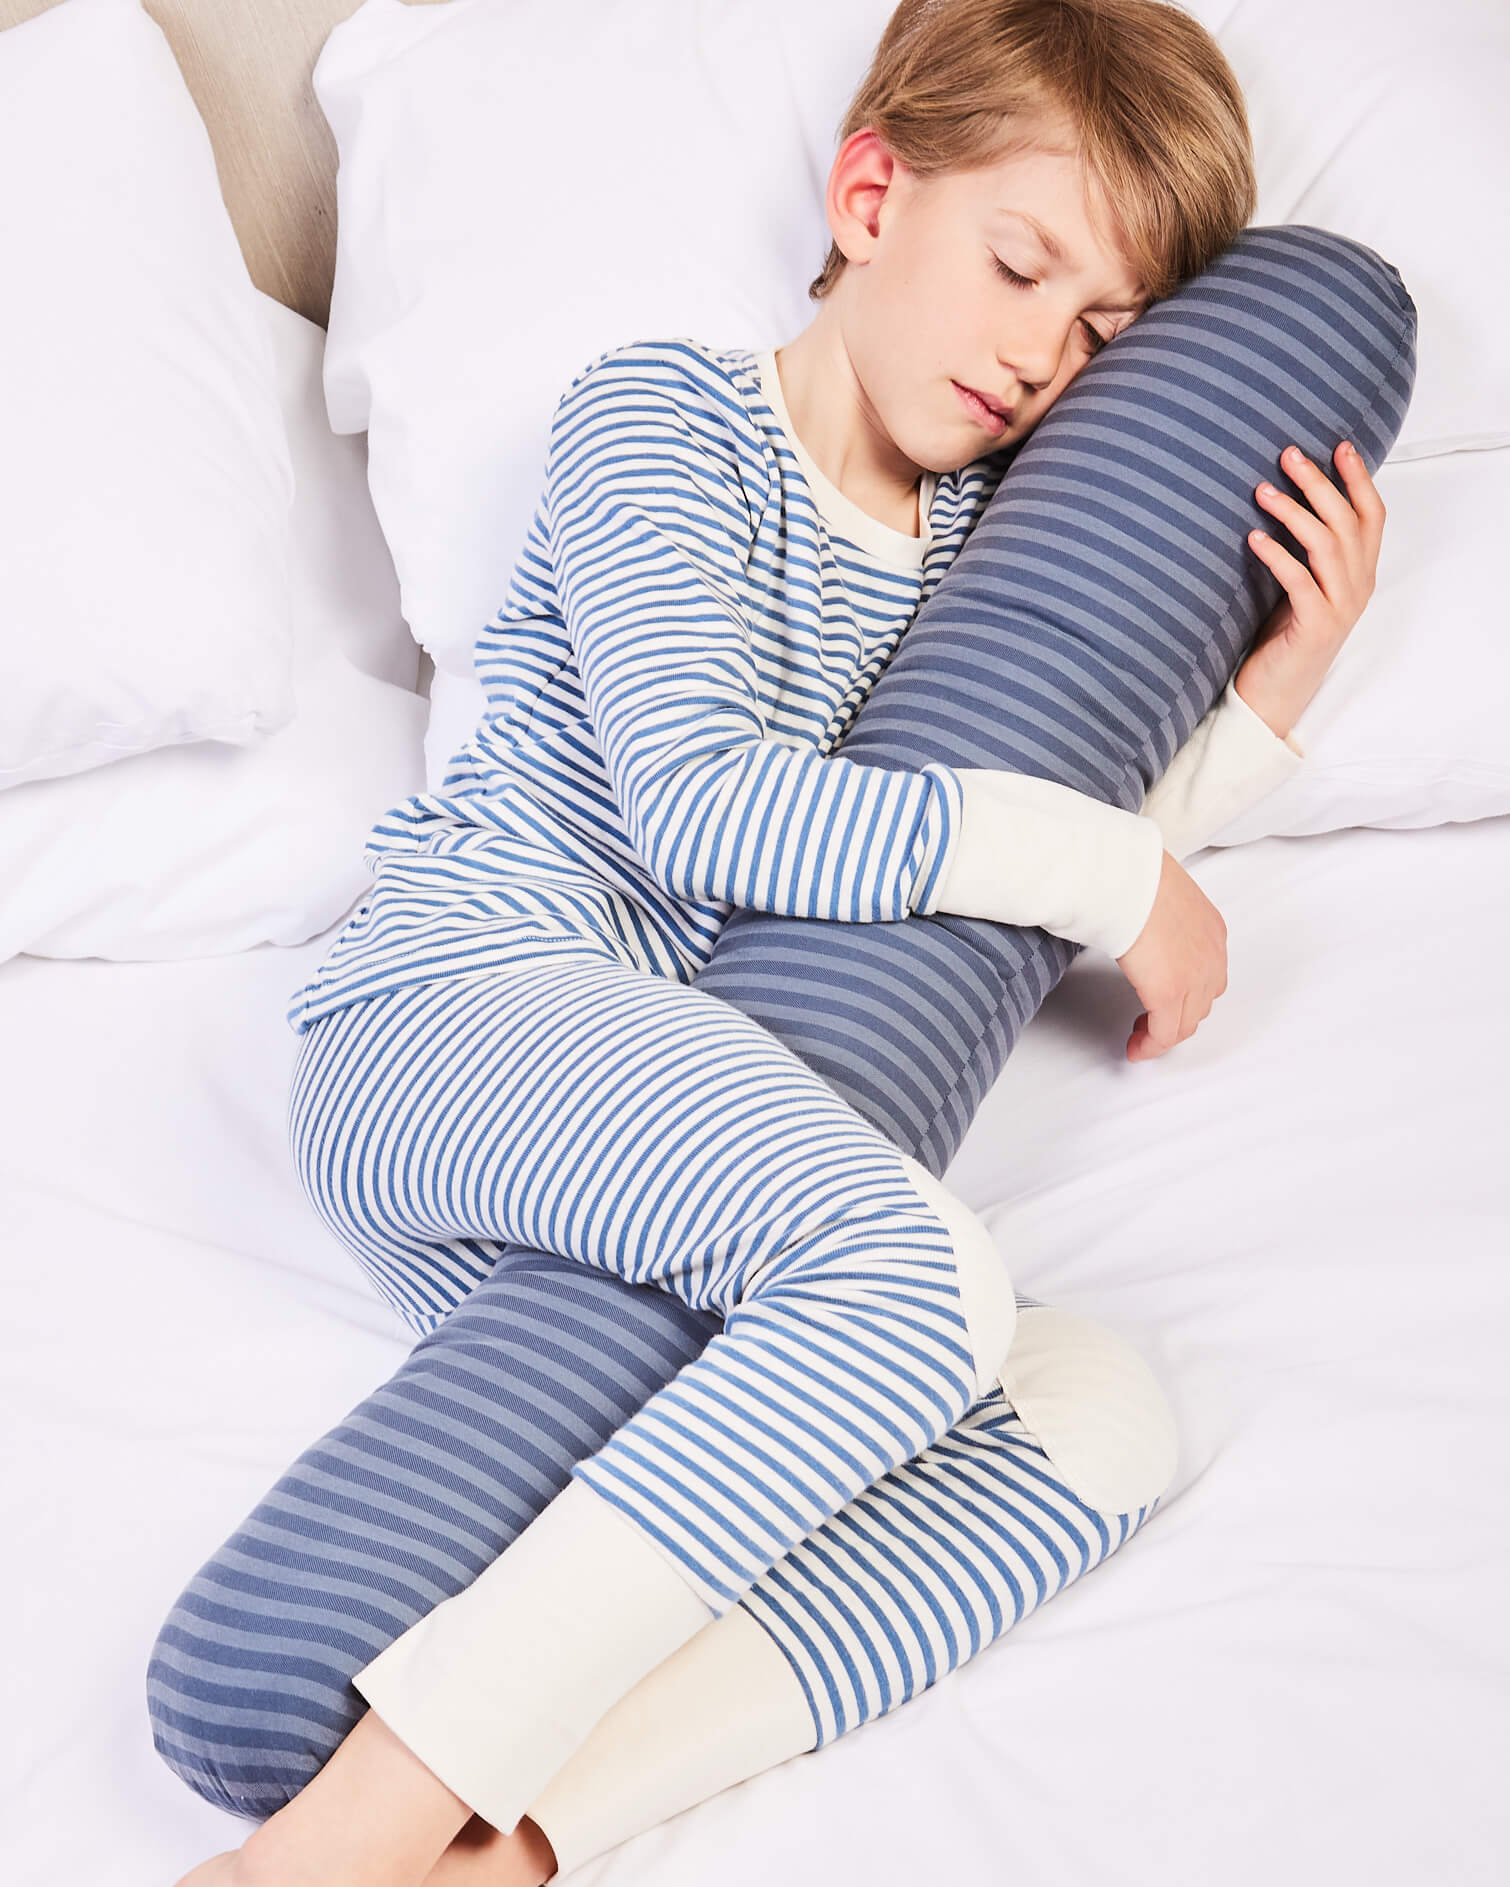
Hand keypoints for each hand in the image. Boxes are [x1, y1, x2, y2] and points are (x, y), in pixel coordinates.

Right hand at [1115, 850, 1227, 1061]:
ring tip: (1142, 1037)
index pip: (1209, 975)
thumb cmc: (1133, 876)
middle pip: (1202, 1004)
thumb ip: (1159, 915)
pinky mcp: (1168, 994)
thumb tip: (1137, 921)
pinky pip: (1165, 1034)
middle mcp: (1211, 956)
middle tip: (1151, 1023)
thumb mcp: (1160, 895)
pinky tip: (1136, 1049)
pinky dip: (1151, 1046)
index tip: (1164, 1000)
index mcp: (1211, 929)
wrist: (1126, 878)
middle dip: (1177, 1018)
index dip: (1187, 994)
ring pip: (1186, 1023)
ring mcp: (1194, 978)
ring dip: (1165, 1034)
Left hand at [1235, 440, 1386, 738]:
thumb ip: (1310, 552)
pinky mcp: (1316, 626)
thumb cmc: (1283, 636)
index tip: (1340, 445)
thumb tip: (1288, 499)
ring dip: (1294, 512)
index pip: (1371, 515)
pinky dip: (1277, 555)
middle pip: (1347, 521)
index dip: (1359, 479)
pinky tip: (1254, 537)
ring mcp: (1340, 606)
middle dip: (1319, 483)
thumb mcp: (1302, 586)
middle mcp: (1358, 585)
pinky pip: (1299, 581)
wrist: (1276, 695)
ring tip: (1262, 491)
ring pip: (1326, 545)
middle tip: (1288, 455)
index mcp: (1360, 573)